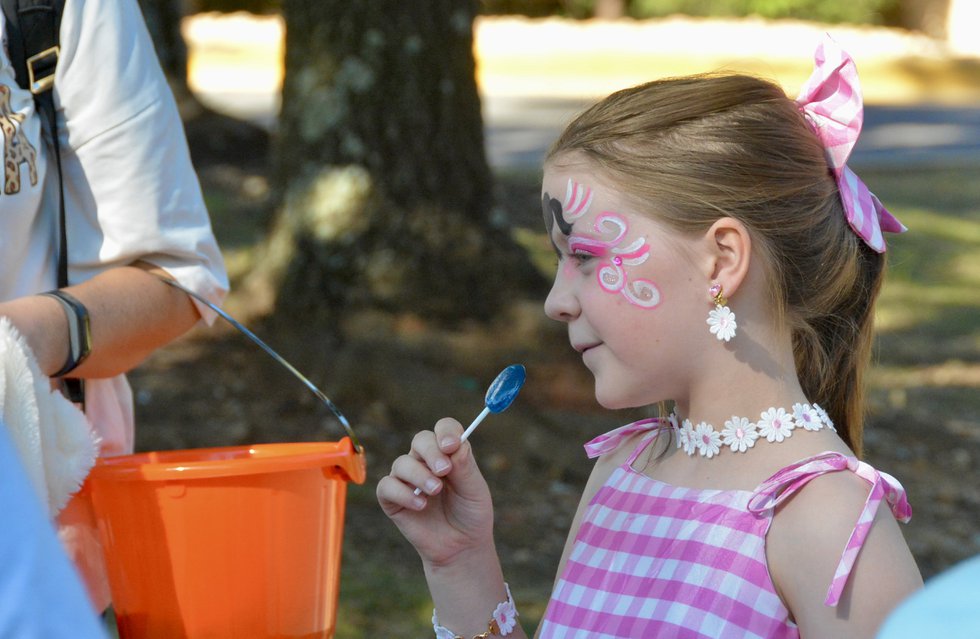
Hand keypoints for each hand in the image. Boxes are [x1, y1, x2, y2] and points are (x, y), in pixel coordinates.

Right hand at [377, 417, 494, 567]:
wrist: (461, 547)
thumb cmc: (470, 514)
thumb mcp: (475, 490)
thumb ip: (465, 467)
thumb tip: (455, 444)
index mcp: (448, 453)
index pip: (444, 429)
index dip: (446, 431)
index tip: (452, 445)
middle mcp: (425, 461)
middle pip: (421, 440)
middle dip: (431, 452)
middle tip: (444, 470)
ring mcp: (407, 479)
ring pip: (402, 462)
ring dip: (419, 475)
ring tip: (435, 491)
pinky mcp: (392, 499)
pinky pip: (387, 486)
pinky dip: (402, 493)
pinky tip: (420, 505)